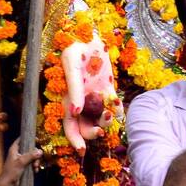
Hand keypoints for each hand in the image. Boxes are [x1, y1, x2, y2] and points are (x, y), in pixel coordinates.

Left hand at [0, 139, 42, 185]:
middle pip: (29, 149)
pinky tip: (35, 171)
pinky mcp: (23, 167)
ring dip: (36, 162)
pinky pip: (31, 164)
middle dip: (35, 155)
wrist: (8, 184)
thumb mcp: (21, 162)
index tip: (36, 140)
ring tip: (35, 168)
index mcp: (14, 149)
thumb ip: (31, 156)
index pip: (21, 139)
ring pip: (32, 157)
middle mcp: (18, 153)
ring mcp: (21, 160)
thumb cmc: (11, 171)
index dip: (28, 138)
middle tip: (36, 161)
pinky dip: (34, 167)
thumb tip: (40, 151)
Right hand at [59, 31, 123, 153]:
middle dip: (92, 133)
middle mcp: (82, 101)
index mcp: (68, 98)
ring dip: (105, 121)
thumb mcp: (71, 64)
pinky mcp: (108, 89)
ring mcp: (96, 96)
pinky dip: (117, 110)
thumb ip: (73, 87)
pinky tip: (116, 106)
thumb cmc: (76, 48)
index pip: (69, 125)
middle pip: (86, 126)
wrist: (91, 35)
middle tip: (99, 130)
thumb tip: (75, 112)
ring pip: (100, 118)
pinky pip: (114, 106)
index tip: (82, 150)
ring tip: (109, 114)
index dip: (74, 139)